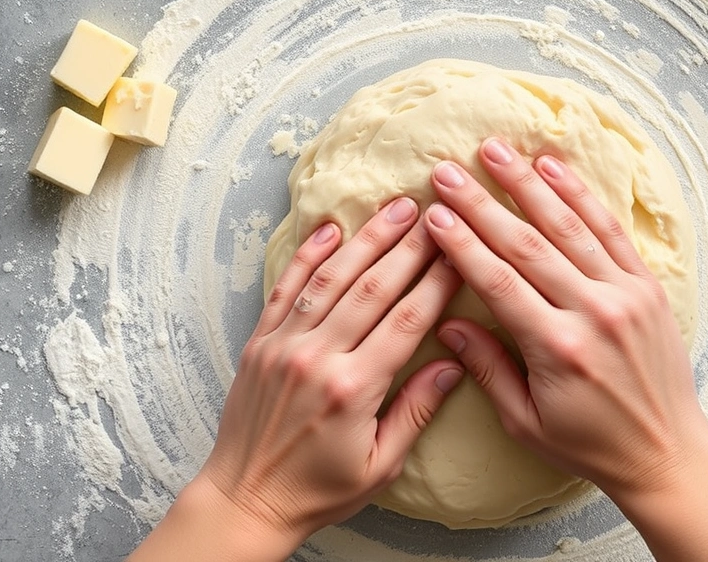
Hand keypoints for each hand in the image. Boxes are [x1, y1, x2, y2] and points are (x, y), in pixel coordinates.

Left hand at [130, 197, 462, 560]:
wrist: (246, 499)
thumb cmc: (318, 490)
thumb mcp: (381, 465)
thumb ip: (416, 411)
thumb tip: (452, 365)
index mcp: (354, 389)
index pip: (407, 320)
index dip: (438, 282)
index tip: (461, 253)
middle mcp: (317, 358)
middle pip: (373, 288)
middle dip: (410, 247)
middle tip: (436, 213)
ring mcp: (284, 345)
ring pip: (331, 278)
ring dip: (367, 239)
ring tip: (396, 208)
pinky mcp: (260, 343)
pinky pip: (285, 289)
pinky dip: (307, 256)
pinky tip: (330, 229)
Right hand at [423, 138, 707, 498]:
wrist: (666, 452)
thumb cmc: (590, 445)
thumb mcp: (525, 422)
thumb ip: (487, 368)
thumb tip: (447, 324)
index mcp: (557, 348)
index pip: (498, 281)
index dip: (462, 244)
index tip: (434, 215)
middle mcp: (593, 312)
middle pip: (526, 244)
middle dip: (481, 203)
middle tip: (447, 170)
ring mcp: (625, 294)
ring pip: (569, 225)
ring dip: (528, 184)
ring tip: (495, 150)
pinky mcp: (647, 286)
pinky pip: (611, 231)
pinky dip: (581, 196)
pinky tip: (553, 168)